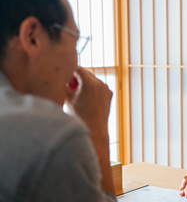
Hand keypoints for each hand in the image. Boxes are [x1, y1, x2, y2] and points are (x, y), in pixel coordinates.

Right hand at [65, 66, 114, 194]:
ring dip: (84, 85)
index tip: (62, 77)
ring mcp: (107, 90)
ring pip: (92, 81)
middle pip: (86, 74)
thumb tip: (63, 78)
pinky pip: (98, 88)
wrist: (94, 132)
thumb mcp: (67, 99)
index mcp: (90, 83)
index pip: (77, 69)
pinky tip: (84, 100)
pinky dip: (91, 91)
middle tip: (68, 87)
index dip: (68, 72)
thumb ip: (65, 85)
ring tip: (76, 96)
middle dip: (76, 79)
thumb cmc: (79, 117)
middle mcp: (101, 84)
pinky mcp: (109, 96)